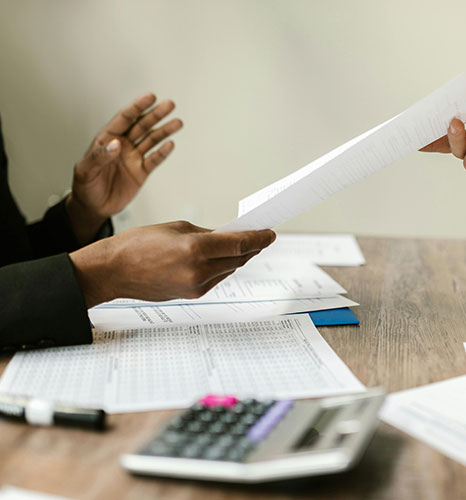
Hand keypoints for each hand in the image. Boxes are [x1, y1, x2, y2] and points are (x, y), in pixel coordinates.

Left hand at [67, 94, 182, 241]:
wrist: (93, 207)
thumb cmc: (85, 186)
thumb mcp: (85, 171)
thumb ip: (99, 157)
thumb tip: (116, 145)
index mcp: (107, 139)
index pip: (125, 119)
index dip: (137, 107)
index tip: (150, 97)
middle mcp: (123, 145)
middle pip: (142, 126)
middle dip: (155, 115)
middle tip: (169, 105)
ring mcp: (133, 158)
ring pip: (151, 140)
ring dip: (164, 131)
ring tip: (177, 122)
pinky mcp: (141, 172)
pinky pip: (154, 160)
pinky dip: (163, 153)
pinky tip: (170, 145)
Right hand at [69, 221, 275, 307]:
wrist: (113, 271)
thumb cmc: (138, 244)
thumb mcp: (177, 228)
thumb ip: (207, 233)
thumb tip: (229, 237)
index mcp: (196, 249)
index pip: (240, 243)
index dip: (259, 238)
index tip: (270, 233)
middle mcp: (199, 271)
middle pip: (238, 258)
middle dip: (252, 247)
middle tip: (261, 236)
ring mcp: (197, 286)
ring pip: (229, 270)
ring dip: (238, 258)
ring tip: (244, 245)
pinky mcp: (192, 295)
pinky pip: (216, 278)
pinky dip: (222, 267)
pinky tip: (223, 258)